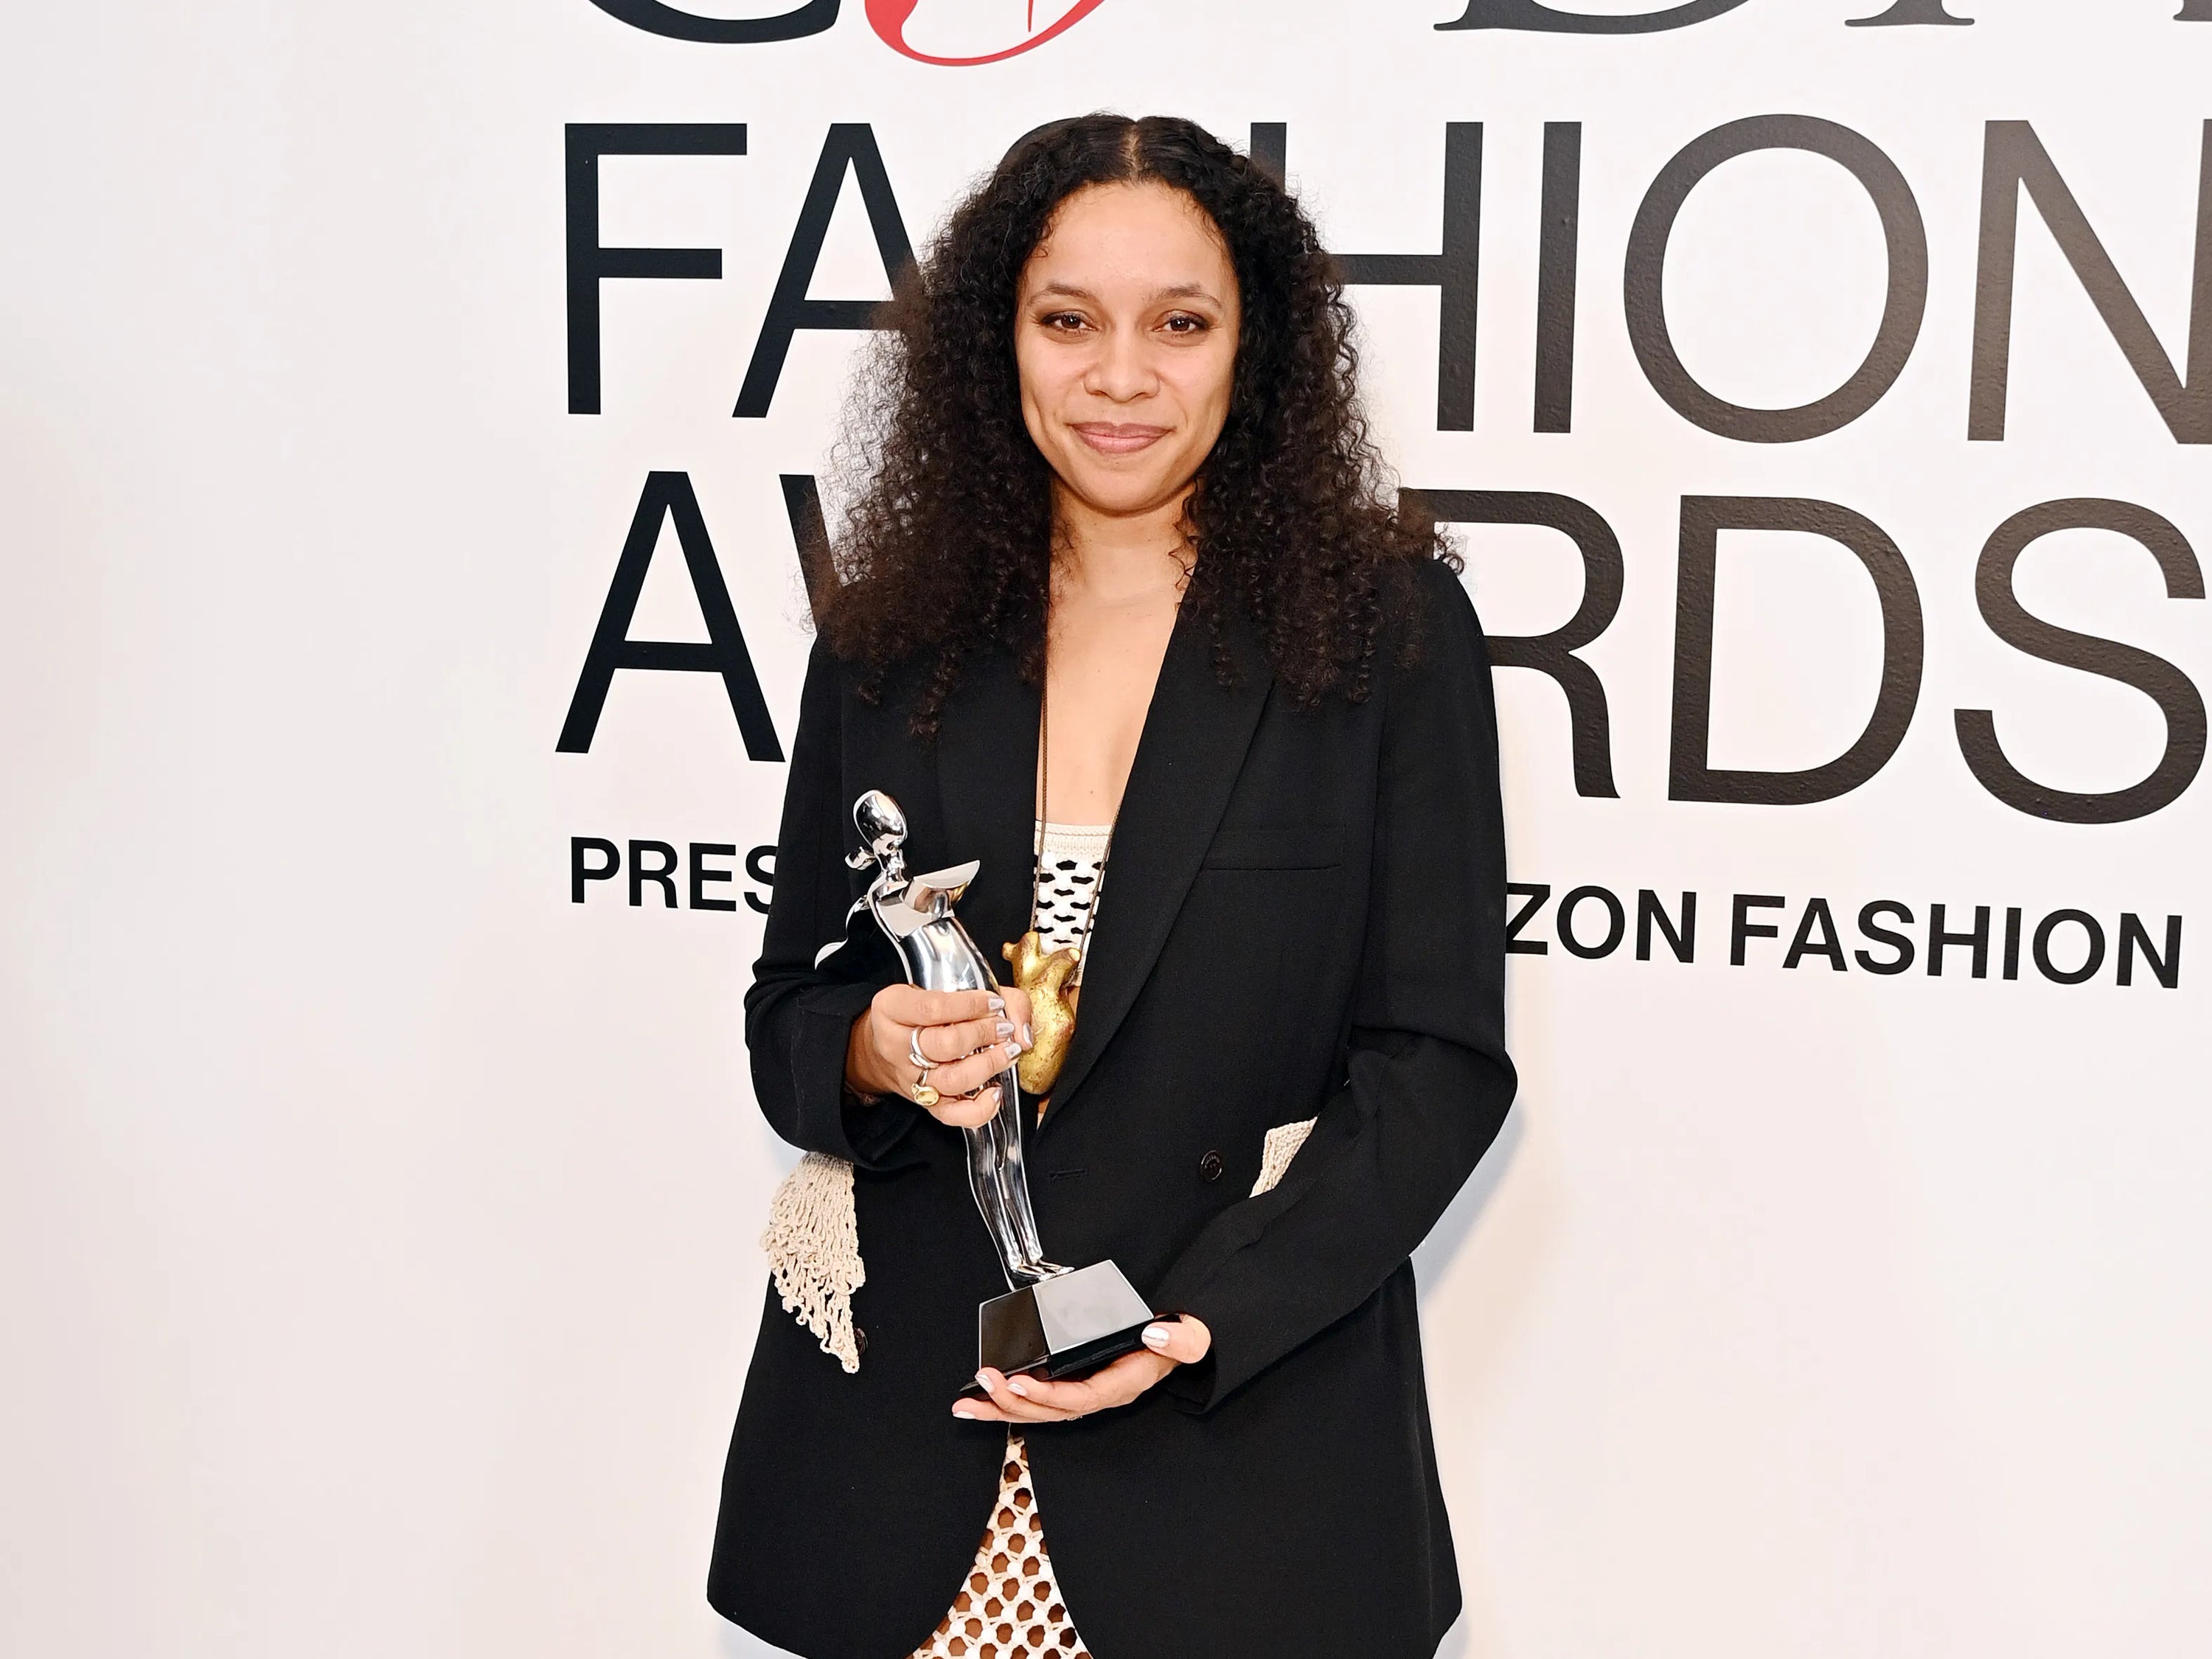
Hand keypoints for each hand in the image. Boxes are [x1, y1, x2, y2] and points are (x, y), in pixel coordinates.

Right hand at [846, 983, 1033, 1129]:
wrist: (886, 1046)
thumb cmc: (924, 1013)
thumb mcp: (945, 988)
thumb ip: (996, 996)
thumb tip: (1022, 1030)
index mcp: (893, 1008)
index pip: (933, 1008)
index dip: (972, 1006)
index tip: (995, 1004)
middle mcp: (896, 1045)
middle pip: (944, 1044)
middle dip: (984, 1034)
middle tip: (1004, 1028)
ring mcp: (910, 1078)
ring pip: (952, 1080)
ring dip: (989, 1065)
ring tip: (1008, 1051)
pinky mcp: (925, 1103)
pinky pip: (952, 1115)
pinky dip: (979, 1108)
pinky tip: (995, 1091)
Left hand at [952, 1317, 1212, 1422]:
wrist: (1176, 1345)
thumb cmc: (1177, 1342)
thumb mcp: (1191, 1339)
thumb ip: (1180, 1340)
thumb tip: (1154, 1335)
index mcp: (1120, 1386)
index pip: (1080, 1397)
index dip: (1049, 1395)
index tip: (1021, 1380)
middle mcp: (1097, 1395)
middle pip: (1049, 1411)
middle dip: (1013, 1401)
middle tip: (984, 1382)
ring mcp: (1081, 1393)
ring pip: (1036, 1411)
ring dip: (1000, 1408)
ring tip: (967, 1404)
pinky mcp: (1069, 1385)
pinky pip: (1034, 1400)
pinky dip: (1004, 1402)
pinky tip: (976, 1402)